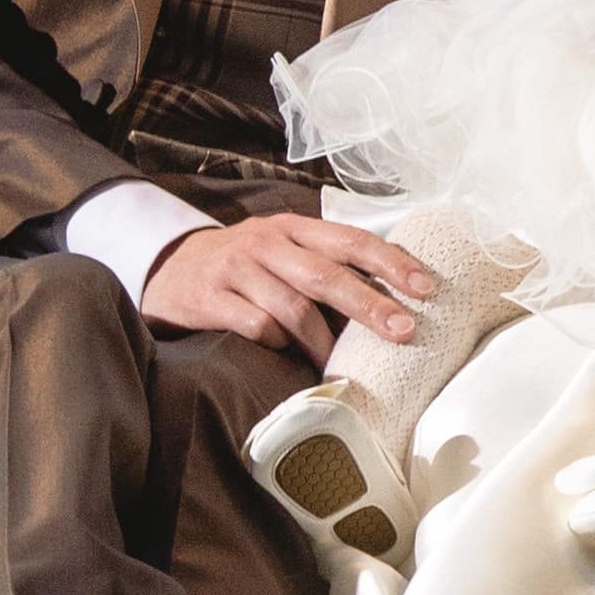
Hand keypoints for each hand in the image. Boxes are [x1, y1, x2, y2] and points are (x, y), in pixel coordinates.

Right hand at [140, 211, 442, 364]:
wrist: (168, 267)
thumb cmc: (245, 265)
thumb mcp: (284, 250)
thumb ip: (326, 263)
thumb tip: (393, 298)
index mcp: (295, 228)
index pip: (352, 240)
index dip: (392, 262)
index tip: (426, 287)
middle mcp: (267, 243)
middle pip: (326, 275)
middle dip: (370, 304)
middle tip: (405, 330)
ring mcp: (237, 270)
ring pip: (291, 306)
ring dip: (322, 340)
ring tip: (341, 365)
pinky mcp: (209, 299)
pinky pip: (253, 325)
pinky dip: (275, 343)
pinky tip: (285, 354)